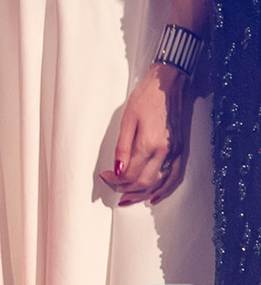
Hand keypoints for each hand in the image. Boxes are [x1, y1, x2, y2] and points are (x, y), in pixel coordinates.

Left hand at [101, 64, 191, 205]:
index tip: (104, 176)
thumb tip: (117, 170)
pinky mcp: (181, 151)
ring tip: (127, 198)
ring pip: (160, 184)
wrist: (167, 86)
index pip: (131, 173)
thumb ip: (122, 148)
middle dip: (126, 189)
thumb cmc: (145, 99)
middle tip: (112, 186)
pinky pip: (174, 178)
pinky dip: (164, 190)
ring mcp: (176, 153)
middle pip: (145, 182)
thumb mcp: (127, 120)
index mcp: (149, 144)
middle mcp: (165, 152)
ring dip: (142, 194)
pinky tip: (154, 197)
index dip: (115, 179)